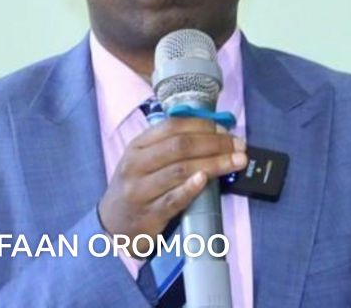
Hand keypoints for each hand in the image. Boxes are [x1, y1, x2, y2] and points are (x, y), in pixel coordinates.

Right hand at [98, 117, 246, 253]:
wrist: (112, 224)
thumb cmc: (136, 186)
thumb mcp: (143, 160)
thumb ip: (169, 147)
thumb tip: (214, 134)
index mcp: (137, 146)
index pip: (173, 127)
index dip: (203, 126)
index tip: (226, 130)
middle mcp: (136, 165)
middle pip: (180, 147)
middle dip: (214, 143)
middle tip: (238, 146)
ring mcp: (141, 190)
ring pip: (180, 170)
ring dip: (214, 163)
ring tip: (237, 161)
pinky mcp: (148, 214)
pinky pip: (173, 200)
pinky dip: (190, 189)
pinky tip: (206, 180)